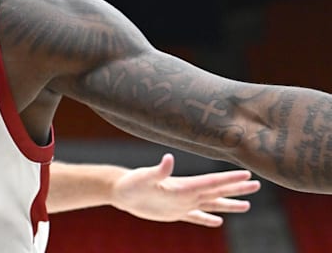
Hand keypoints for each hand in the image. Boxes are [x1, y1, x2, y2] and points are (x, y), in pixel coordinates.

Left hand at [111, 153, 260, 226]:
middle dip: (237, 188)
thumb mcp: (144, 177)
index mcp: (183, 185)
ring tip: (247, 205)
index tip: (248, 174)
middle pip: (217, 191)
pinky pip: (195, 217)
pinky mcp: (174, 213)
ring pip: (211, 204)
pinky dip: (206, 219)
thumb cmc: (131, 183)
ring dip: (228, 204)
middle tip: (257, 184)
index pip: (211, 182)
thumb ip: (158, 169)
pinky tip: (218, 222)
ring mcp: (182, 203)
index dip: (229, 179)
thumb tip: (168, 158)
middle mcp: (186, 193)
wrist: (121, 191)